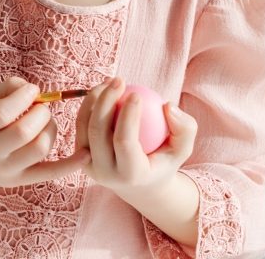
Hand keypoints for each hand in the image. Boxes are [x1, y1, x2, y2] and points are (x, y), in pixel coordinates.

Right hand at [0, 77, 87, 189]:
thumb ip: (7, 88)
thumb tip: (33, 91)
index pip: (0, 113)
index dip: (22, 98)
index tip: (32, 90)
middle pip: (22, 133)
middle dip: (40, 113)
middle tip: (42, 108)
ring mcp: (5, 170)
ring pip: (39, 149)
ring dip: (51, 129)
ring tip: (46, 122)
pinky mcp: (22, 181)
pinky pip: (50, 173)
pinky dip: (71, 164)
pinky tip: (85, 154)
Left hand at [75, 77, 197, 198]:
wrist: (139, 183)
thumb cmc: (164, 161)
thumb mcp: (183, 149)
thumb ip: (185, 128)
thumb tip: (168, 105)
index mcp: (131, 175)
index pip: (125, 142)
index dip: (129, 116)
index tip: (136, 93)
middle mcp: (105, 173)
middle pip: (98, 132)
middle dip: (106, 101)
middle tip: (119, 81)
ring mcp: (88, 166)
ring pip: (84, 126)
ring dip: (93, 99)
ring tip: (109, 81)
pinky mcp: (79, 156)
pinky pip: (80, 125)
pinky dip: (89, 105)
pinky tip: (102, 90)